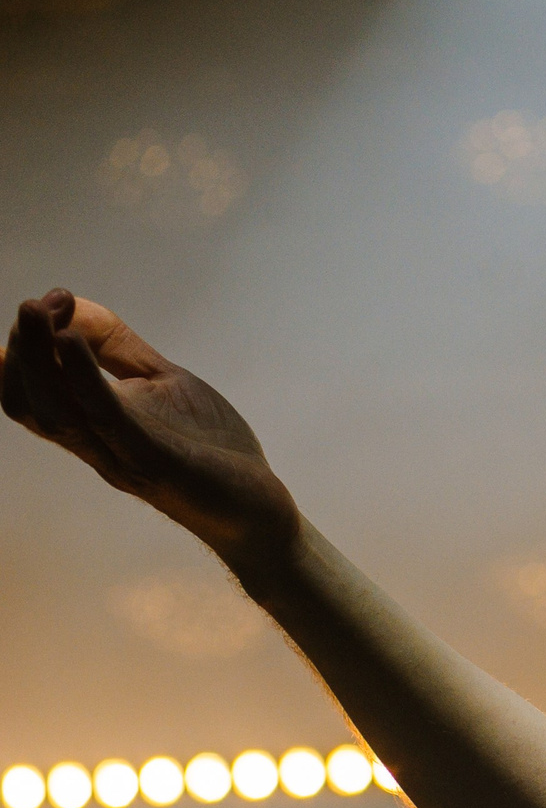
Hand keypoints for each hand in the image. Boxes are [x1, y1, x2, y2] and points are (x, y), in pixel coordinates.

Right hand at [2, 289, 300, 574]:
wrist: (259, 506)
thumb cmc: (208, 446)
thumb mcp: (160, 382)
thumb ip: (117, 348)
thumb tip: (70, 303)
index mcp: (90, 427)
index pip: (29, 391)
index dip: (23, 347)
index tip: (44, 302)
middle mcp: (94, 444)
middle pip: (28, 401)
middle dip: (23, 349)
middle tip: (32, 306)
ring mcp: (121, 456)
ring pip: (54, 413)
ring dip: (38, 361)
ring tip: (35, 311)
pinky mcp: (156, 462)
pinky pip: (108, 419)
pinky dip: (84, 379)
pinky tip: (72, 342)